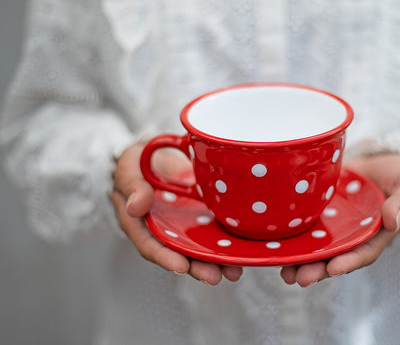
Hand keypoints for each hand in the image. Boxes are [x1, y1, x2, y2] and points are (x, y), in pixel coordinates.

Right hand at [111, 143, 242, 284]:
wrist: (158, 152)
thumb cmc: (138, 161)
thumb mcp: (129, 167)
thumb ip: (132, 186)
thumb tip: (136, 207)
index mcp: (139, 222)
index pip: (150, 244)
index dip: (164, 257)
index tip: (180, 267)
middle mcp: (163, 230)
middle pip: (178, 254)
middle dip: (196, 268)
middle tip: (213, 277)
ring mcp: (184, 226)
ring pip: (199, 249)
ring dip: (216, 263)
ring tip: (233, 273)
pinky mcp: (202, 217)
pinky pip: (214, 233)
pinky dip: (227, 244)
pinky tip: (242, 253)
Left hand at [280, 154, 399, 286]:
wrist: (378, 162)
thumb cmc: (398, 175)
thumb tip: (393, 219)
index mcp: (376, 234)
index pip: (364, 252)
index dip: (350, 261)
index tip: (334, 268)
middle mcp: (352, 235)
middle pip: (335, 258)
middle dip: (318, 270)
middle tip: (301, 278)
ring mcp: (335, 226)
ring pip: (317, 249)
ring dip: (301, 262)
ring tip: (286, 272)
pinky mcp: (320, 213)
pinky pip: (305, 229)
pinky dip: (292, 240)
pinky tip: (277, 248)